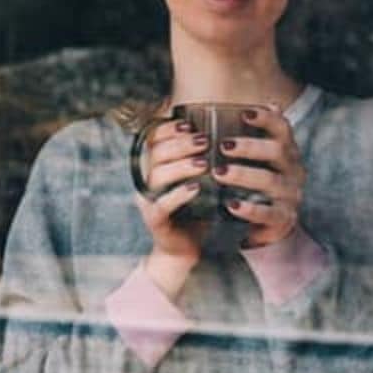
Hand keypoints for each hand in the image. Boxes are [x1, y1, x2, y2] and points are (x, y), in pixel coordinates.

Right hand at [134, 120, 211, 298]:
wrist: (184, 248)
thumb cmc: (195, 211)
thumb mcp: (200, 180)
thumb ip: (203, 159)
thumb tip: (225, 132)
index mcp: (156, 167)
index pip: (153, 140)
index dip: (168, 129)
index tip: (189, 124)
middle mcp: (148, 181)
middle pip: (156, 154)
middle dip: (180, 144)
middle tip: (204, 140)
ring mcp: (148, 200)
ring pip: (157, 176)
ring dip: (181, 166)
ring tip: (203, 163)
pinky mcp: (155, 220)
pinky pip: (162, 205)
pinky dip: (179, 194)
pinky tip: (196, 188)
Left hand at [215, 103, 306, 248]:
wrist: (271, 226)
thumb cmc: (259, 185)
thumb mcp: (258, 161)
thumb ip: (253, 137)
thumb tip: (259, 105)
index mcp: (287, 152)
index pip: (283, 128)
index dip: (266, 118)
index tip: (244, 113)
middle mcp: (294, 170)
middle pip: (277, 151)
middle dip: (249, 146)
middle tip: (223, 145)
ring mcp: (290, 195)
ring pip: (270, 180)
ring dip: (243, 174)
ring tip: (218, 172)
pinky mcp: (283, 218)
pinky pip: (267, 212)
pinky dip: (248, 209)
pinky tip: (230, 205)